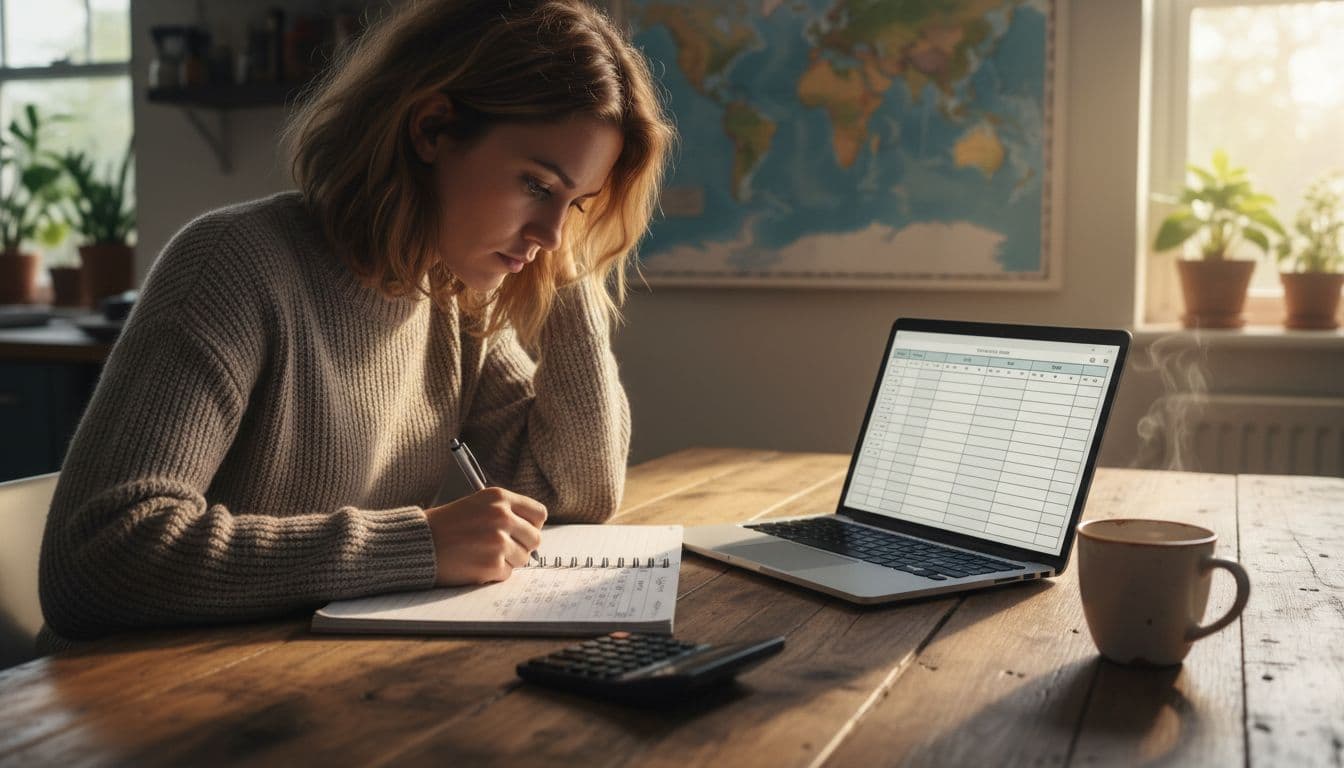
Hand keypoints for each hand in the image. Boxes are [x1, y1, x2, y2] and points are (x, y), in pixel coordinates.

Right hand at [425, 487, 547, 585]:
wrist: (418, 543)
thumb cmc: (447, 525)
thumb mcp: (478, 505)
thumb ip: (506, 512)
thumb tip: (533, 533)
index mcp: (500, 498)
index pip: (539, 514)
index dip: (531, 526)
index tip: (520, 532)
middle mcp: (502, 516)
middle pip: (535, 539)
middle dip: (521, 546)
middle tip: (500, 548)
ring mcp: (498, 541)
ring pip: (523, 558)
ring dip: (507, 561)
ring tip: (482, 554)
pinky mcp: (492, 564)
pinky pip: (507, 574)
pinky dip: (494, 574)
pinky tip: (475, 564)